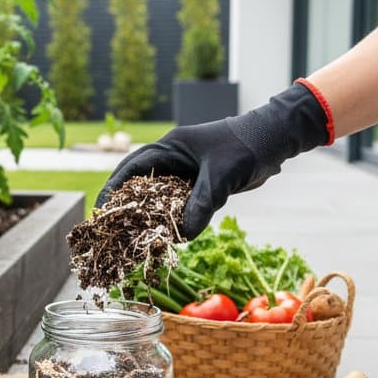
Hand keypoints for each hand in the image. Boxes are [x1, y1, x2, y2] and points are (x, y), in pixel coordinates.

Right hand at [95, 82, 330, 239]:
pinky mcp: (197, 185)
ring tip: (133, 236)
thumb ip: (202, 204)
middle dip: (125, 206)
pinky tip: (165, 235)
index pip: (131, 168)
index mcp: (169, 147)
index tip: (102, 210)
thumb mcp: (222, 176)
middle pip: (139, 184)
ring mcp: (184, 172)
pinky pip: (177, 204)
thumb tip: (183, 236)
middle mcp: (171, 159)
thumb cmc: (247, 147)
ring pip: (158, 197)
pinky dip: (170, 219)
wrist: (276, 140)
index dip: (113, 189)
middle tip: (112, 228)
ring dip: (148, 215)